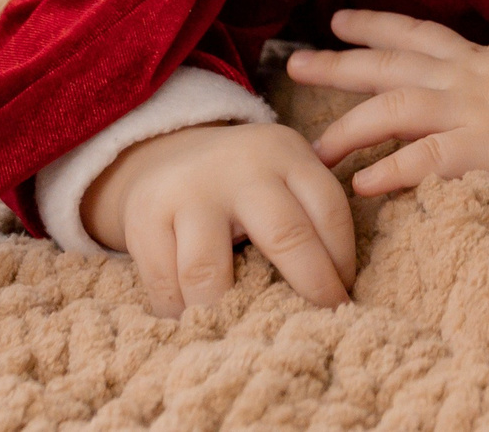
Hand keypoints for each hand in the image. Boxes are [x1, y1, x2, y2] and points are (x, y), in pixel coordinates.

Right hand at [80, 121, 356, 317]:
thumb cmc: (243, 179)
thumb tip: (342, 285)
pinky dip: (183, 316)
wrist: (164, 154)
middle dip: (310, 287)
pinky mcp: (144, 219)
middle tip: (318, 324)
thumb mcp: (282, 172)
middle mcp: (239, 168)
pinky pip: (165, 286)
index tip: (344, 297)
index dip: (341, 261)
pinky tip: (201, 327)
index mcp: (284, 153)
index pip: (328, 209)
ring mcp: (188, 192)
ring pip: (209, 273)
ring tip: (250, 335)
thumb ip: (309, 210)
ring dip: (233, 313)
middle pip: (285, 236)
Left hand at [288, 11, 488, 200]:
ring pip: (397, 107)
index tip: (340, 21)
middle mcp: (469, 78)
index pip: (418, 34)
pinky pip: (428, 159)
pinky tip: (362, 184)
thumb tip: (487, 94)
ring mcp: (475, 111)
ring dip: (350, 127)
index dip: (376, 25)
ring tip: (315, 149)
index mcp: (482, 60)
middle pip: (391, 63)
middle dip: (340, 64)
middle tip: (296, 64)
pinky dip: (392, 170)